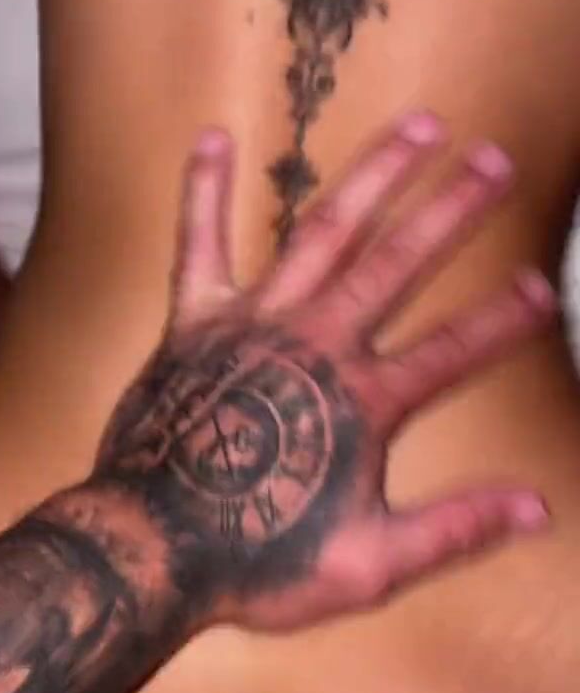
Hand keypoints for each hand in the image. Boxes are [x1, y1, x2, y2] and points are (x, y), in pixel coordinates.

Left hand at [95, 111, 554, 631]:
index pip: (451, 351)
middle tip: (494, 161)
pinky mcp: (195, 322)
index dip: (502, 322)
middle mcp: (315, 344)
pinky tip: (213, 138)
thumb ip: (455, 530)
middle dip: (451, 210)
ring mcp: (253, 324)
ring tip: (419, 127)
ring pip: (323, 233)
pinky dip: (205, 192)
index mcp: (361, 402)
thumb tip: (537, 509)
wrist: (151, 548)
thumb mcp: (370, 565)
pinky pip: (200, 245)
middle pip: (397, 265)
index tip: (540, 290)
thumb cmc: (257, 561)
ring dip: (375, 176)